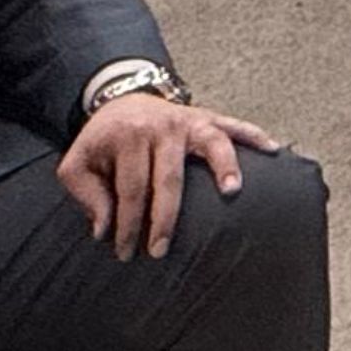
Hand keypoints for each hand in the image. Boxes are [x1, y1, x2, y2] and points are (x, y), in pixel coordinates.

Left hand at [60, 88, 279, 257]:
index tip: (126, 251)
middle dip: (164, 218)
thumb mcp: (77, 164)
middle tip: (161, 250)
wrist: (120, 98)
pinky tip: (272, 149)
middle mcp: (160, 126)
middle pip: (168, 177)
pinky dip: (254, 135)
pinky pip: (234, 124)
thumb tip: (103, 229)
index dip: (128, 224)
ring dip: (223, 167)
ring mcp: (187, 119)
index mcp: (126, 136)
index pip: (131, 189)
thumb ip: (86, 195)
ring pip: (210, 143)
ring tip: (231, 192)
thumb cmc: (102, 140)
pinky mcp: (206, 117)